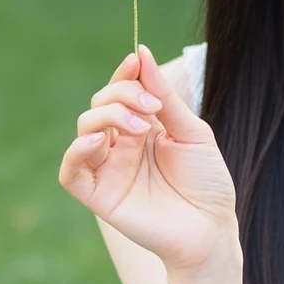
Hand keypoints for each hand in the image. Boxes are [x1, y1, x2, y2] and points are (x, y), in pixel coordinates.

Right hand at [58, 45, 238, 273]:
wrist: (212, 229)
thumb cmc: (206, 183)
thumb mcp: (192, 132)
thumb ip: (165, 97)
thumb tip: (141, 54)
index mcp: (144, 128)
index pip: (120, 92)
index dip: (124, 74)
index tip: (135, 61)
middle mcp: (121, 145)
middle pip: (100, 104)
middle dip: (122, 94)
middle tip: (152, 106)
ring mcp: (109, 169)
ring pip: (84, 129)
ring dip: (107, 116)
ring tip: (139, 127)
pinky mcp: (100, 196)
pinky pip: (71, 171)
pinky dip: (77, 151)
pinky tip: (99, 141)